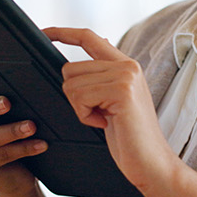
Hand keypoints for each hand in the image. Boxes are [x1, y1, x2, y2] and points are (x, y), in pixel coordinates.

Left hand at [45, 27, 179, 193]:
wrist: (152, 163)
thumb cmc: (130, 138)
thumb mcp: (114, 102)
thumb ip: (103, 77)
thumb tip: (89, 54)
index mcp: (125, 65)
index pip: (88, 37)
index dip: (63, 33)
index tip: (44, 33)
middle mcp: (127, 65)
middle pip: (70, 68)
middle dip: (74, 97)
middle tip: (98, 114)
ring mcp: (126, 76)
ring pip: (72, 84)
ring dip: (80, 108)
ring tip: (104, 119)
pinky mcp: (121, 91)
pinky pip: (80, 97)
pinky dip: (84, 116)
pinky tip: (104, 124)